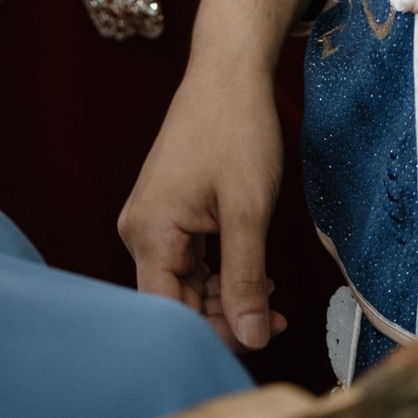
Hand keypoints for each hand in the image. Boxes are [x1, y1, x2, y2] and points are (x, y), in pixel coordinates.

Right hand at [120, 0, 310, 349]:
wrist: (228, 71)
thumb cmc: (236, 129)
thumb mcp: (248, 210)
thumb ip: (245, 280)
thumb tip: (250, 341)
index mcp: (149, 231)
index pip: (170, 313)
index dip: (211, 337)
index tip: (257, 347)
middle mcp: (140, 230)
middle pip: (176, 302)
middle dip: (226, 320)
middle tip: (277, 324)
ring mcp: (153, 221)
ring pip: (186, 284)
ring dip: (229, 300)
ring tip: (275, 306)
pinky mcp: (169, 214)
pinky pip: (191, 262)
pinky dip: (224, 275)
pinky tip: (258, 279)